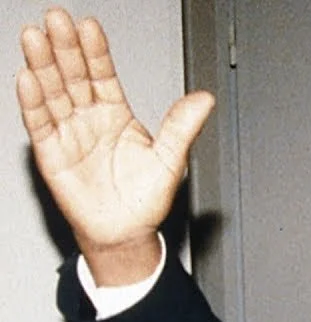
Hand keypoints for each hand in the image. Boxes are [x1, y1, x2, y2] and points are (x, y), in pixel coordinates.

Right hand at [16, 7, 214, 284]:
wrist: (126, 232)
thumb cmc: (144, 197)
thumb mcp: (170, 159)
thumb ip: (182, 127)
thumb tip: (204, 99)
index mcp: (116, 113)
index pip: (102, 74)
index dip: (95, 50)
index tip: (89, 26)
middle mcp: (89, 118)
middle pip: (73, 75)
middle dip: (64, 47)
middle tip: (56, 18)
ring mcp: (69, 133)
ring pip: (53, 93)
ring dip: (43, 65)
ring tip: (35, 38)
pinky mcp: (52, 154)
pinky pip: (41, 124)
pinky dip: (33, 102)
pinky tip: (28, 79)